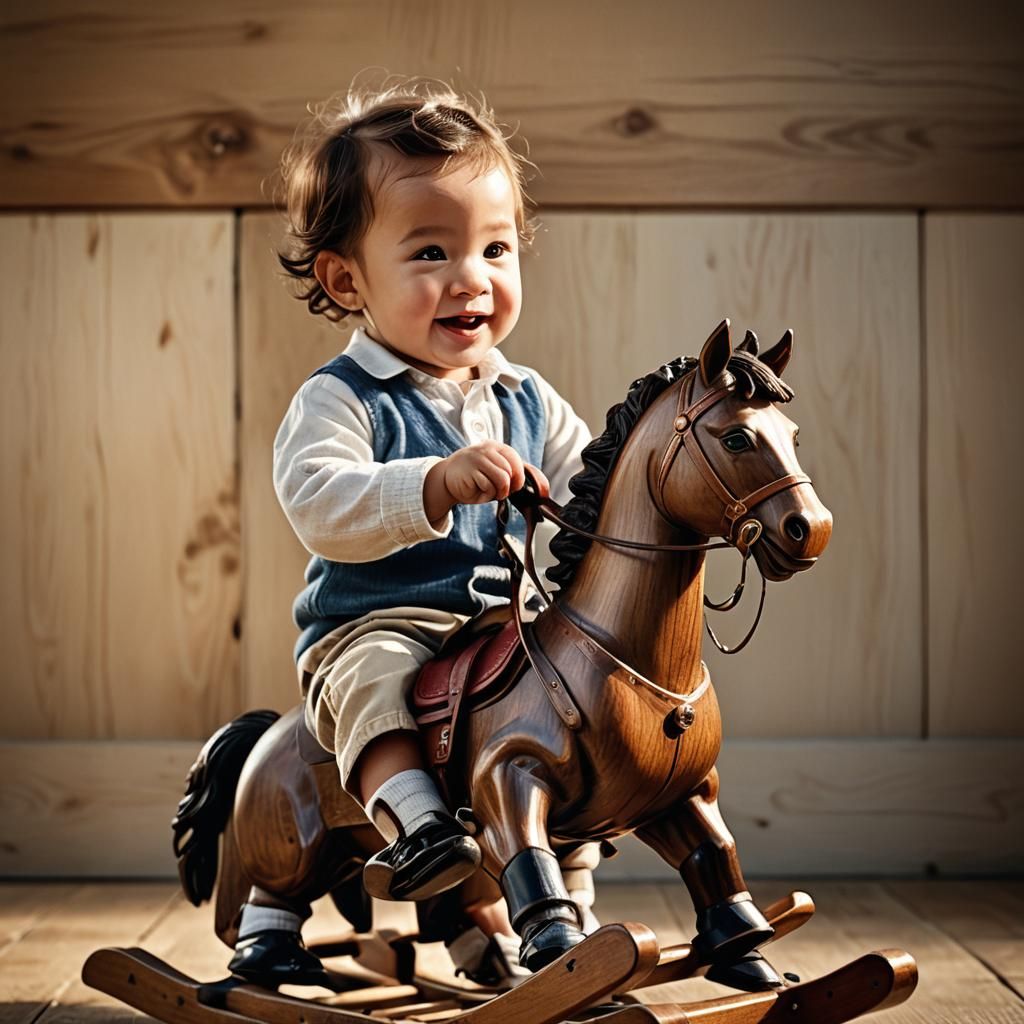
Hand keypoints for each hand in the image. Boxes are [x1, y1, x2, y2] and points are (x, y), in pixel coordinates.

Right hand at [423, 442, 549, 522]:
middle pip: (510, 471)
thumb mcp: (494, 470)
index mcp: (496, 447)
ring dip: (499, 491)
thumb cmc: (474, 476)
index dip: (519, 477)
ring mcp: (478, 458)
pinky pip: (488, 486)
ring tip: (491, 493)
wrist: (447, 478)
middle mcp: (487, 449)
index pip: (516, 460)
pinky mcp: (470, 471)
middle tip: (499, 492)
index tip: (514, 487)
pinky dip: (487, 494)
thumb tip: (538, 484)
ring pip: (502, 479)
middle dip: (509, 487)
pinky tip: (478, 491)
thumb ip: (510, 472)